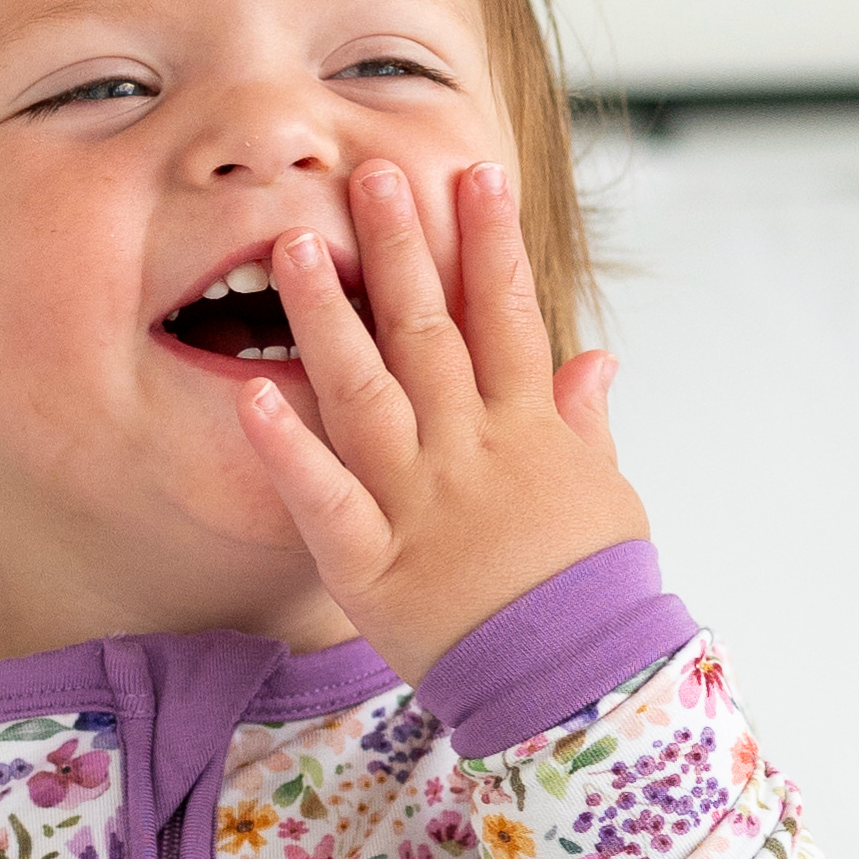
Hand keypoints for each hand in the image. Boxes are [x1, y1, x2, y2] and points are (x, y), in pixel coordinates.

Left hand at [241, 155, 644, 683]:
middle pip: (429, 331)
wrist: (577, 686)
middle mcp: (468, 452)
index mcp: (525, 432)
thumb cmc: (591, 595)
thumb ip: (583, 422)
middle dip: (399, 247)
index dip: (489, 240)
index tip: (472, 172)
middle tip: (367, 171)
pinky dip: (288, 449)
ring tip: (293, 245)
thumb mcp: (605, 496)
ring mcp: (418, 504)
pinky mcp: (372, 564)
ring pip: (367, 392)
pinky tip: (252, 395)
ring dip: (327, 316)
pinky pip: (324, 499)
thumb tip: (593, 359)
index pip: (508, 314)